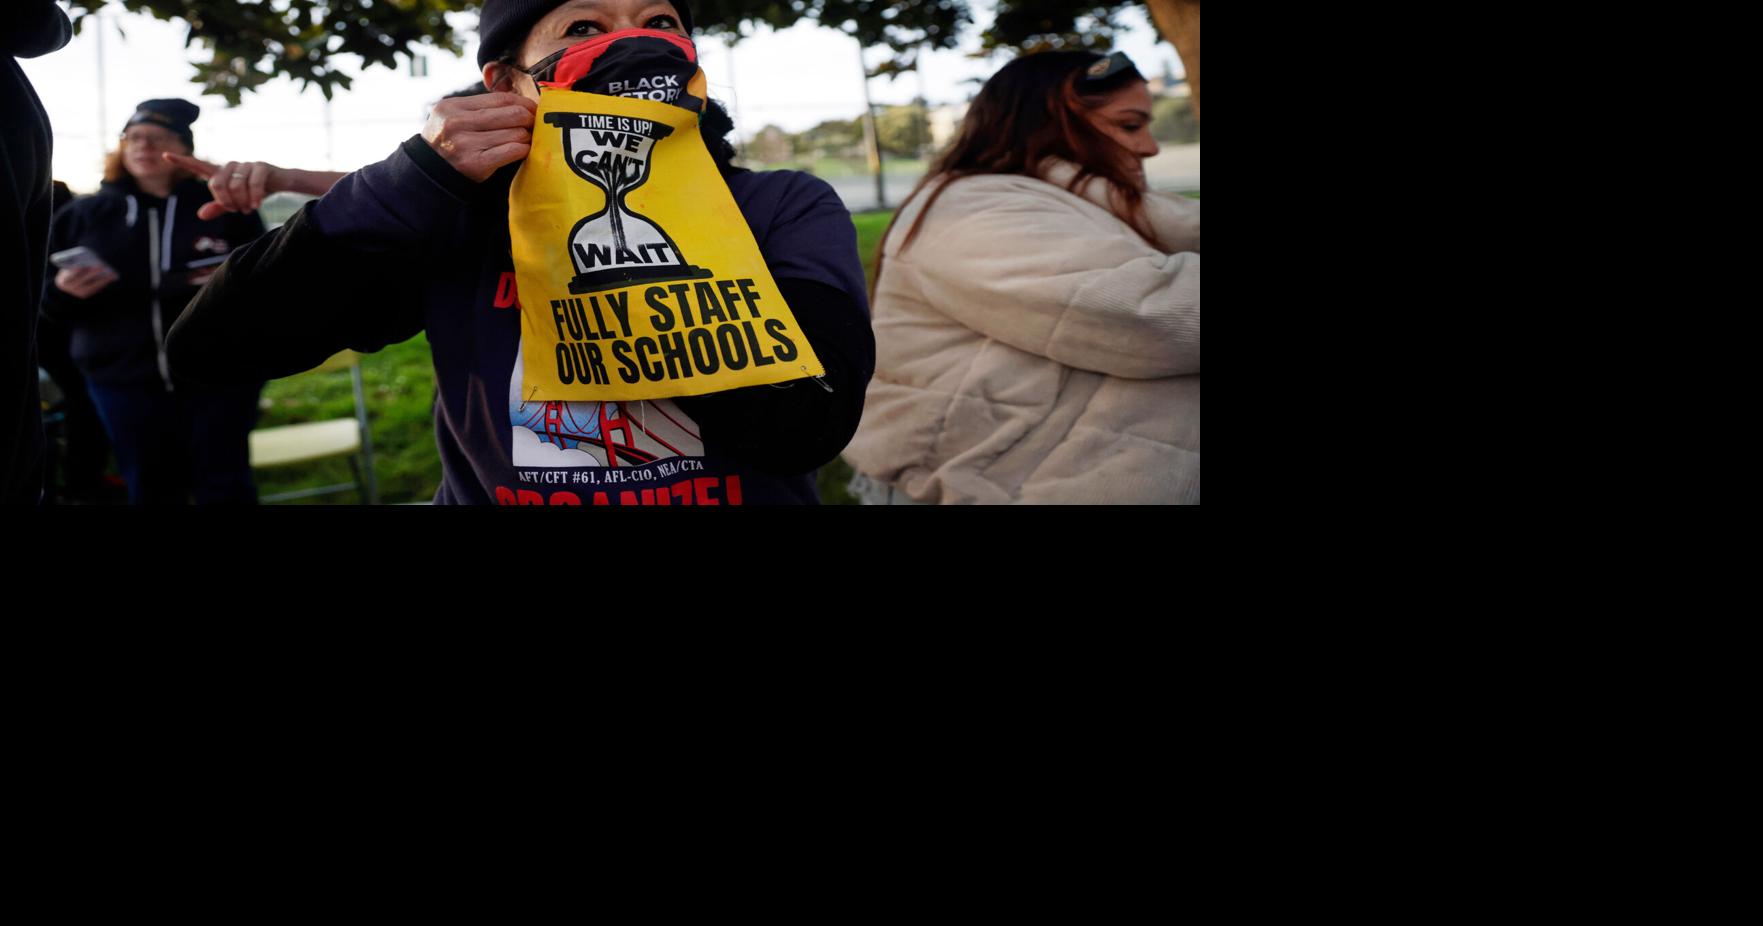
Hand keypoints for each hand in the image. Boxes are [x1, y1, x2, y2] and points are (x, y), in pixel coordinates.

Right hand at [55, 264, 117, 298]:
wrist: (66, 283)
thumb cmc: (68, 269)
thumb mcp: (69, 266)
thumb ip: (74, 263)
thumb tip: (87, 260)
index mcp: (63, 281)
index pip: (69, 277)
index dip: (74, 272)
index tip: (79, 266)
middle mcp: (70, 289)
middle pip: (82, 281)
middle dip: (92, 273)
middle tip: (101, 265)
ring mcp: (78, 293)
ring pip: (92, 286)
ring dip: (102, 279)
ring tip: (111, 272)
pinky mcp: (86, 294)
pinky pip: (96, 288)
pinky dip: (104, 282)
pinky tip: (112, 276)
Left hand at [164, 152, 284, 219]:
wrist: (281, 182)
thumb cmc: (255, 192)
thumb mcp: (236, 202)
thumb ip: (218, 207)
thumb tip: (200, 215)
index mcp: (221, 174)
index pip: (199, 166)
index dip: (182, 162)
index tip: (165, 155)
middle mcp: (230, 166)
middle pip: (216, 184)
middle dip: (226, 202)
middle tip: (236, 210)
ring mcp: (246, 165)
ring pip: (235, 186)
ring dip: (242, 202)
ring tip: (249, 208)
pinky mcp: (261, 166)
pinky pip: (253, 184)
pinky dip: (254, 197)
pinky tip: (257, 205)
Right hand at [422, 91, 535, 181]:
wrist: (429, 172)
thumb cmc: (449, 142)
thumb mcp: (453, 116)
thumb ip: (480, 107)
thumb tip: (520, 103)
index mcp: (453, 106)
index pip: (501, 98)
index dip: (523, 103)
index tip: (534, 109)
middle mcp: (457, 123)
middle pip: (512, 114)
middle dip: (529, 119)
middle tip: (535, 125)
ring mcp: (466, 143)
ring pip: (515, 133)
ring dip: (527, 137)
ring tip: (526, 140)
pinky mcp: (476, 163)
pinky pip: (512, 151)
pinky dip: (523, 150)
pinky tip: (522, 151)